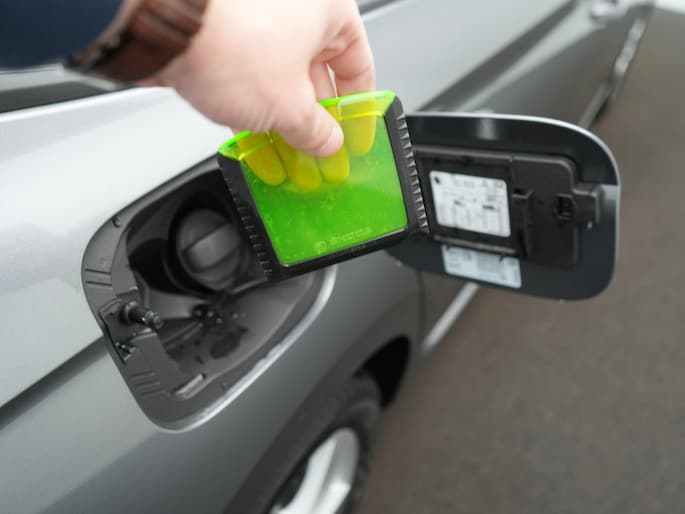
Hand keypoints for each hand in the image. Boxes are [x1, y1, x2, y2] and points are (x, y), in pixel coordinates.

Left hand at [145, 0, 375, 156]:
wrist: (162, 27)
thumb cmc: (231, 42)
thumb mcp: (290, 107)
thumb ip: (316, 131)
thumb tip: (327, 142)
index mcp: (328, 9)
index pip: (358, 66)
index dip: (356, 110)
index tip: (351, 136)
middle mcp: (295, 7)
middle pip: (316, 75)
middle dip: (314, 122)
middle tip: (315, 153)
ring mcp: (257, 18)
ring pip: (281, 78)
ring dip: (283, 122)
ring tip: (285, 158)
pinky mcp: (226, 33)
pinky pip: (251, 77)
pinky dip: (255, 108)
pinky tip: (256, 142)